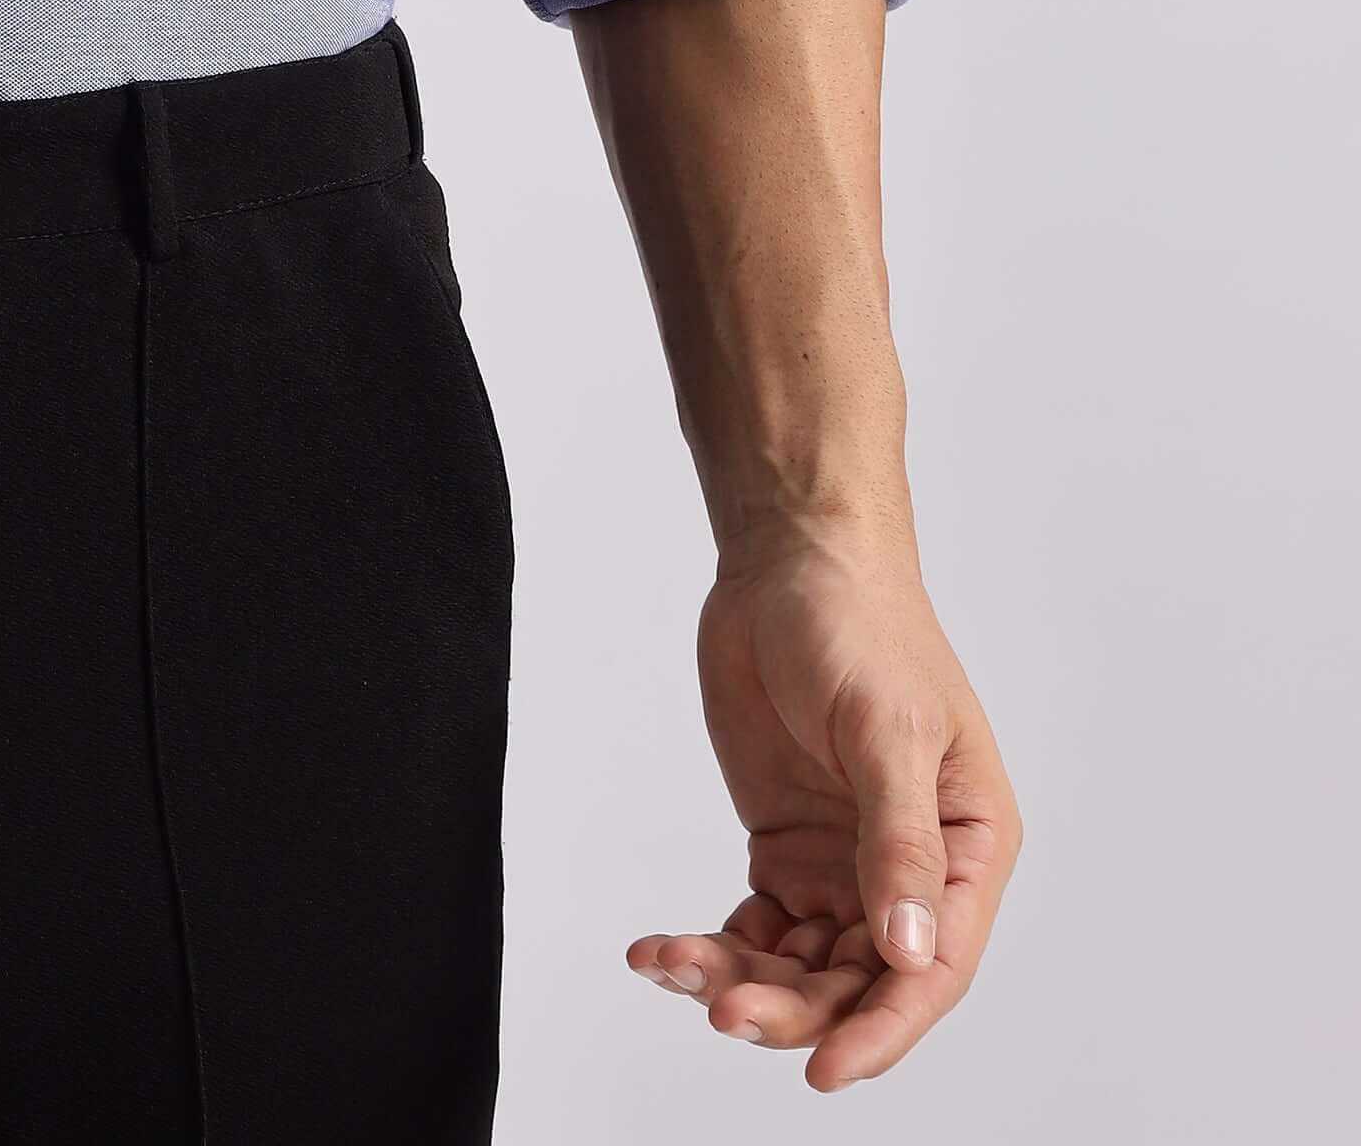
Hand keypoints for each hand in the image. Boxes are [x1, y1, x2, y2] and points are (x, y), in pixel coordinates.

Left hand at [628, 521, 1020, 1090]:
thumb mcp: (886, 728)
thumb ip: (899, 842)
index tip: (824, 1070)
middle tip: (723, 1007)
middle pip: (859, 980)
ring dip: (742, 980)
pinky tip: (661, 951)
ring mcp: (845, 865)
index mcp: (970, 847)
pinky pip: (756, 928)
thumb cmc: (861, 625)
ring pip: (802, 966)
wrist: (789, 560)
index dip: (883, 1028)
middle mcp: (913, 872)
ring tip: (673, 965)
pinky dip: (712, 947)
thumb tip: (910, 953)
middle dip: (793, 1007)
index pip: (935, 968)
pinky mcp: (786, 850)